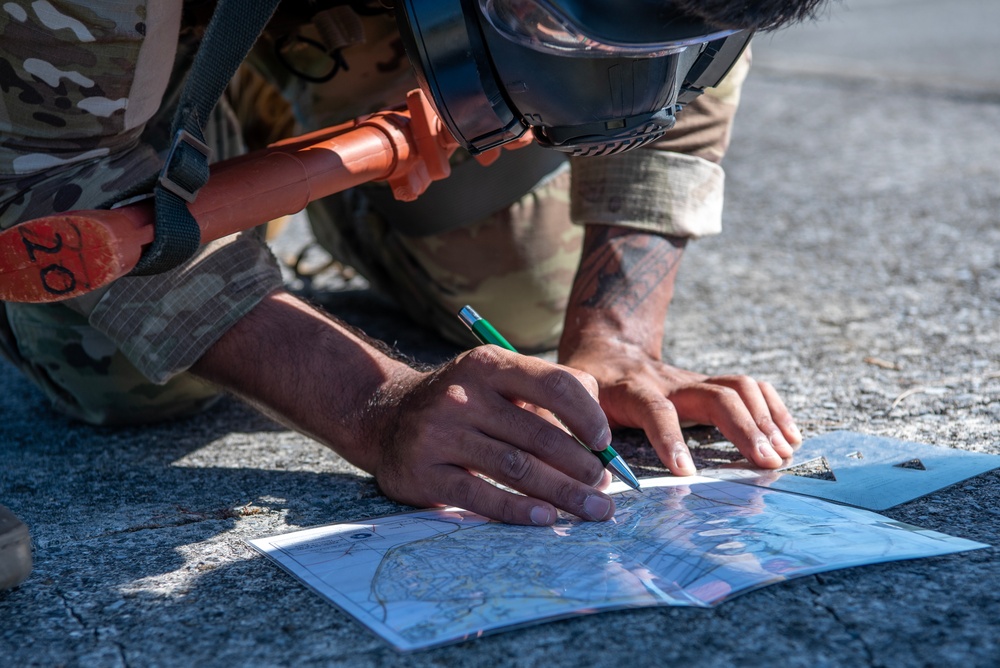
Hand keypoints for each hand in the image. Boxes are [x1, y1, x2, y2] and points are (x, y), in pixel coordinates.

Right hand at [366, 345, 616, 524]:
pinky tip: (546, 518)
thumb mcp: (499, 379)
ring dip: (561, 492)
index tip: (605, 443)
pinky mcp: (423, 472)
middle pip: (537, 434)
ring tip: (591, 508)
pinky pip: (480, 496)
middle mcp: (462, 395)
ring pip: (515, 468)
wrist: (387, 418)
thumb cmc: (465, 402)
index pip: (552, 384)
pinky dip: (518, 511)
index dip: (587, 416)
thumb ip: (551, 390)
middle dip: (580, 465)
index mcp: (488, 364)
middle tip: (604, 487)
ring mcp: (439, 433)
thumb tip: (601, 427)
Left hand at [561, 225, 800, 475]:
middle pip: (715, 395)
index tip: (686, 474)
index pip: (655, 409)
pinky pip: (751, 389)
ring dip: (766, 420)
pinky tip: (790, 437)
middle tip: (765, 464)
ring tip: (783, 454)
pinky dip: (774, 409)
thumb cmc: (581, 384)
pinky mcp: (710, 384)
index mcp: (630, 389)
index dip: (670, 438)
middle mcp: (669, 381)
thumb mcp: (559, 400)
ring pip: (740, 386)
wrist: (604, 347)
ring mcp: (694, 380)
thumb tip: (556, 469)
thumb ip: (555, 426)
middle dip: (742, 429)